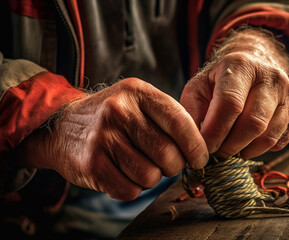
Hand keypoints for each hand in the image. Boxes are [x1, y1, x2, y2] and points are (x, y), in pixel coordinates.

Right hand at [16, 78, 207, 200]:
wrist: (62, 126)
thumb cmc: (111, 116)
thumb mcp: (137, 101)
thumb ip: (167, 117)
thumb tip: (199, 147)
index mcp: (137, 92)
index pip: (178, 121)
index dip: (196, 145)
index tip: (200, 158)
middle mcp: (119, 111)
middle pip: (167, 153)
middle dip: (174, 166)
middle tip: (167, 164)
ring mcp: (103, 138)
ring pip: (150, 176)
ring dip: (152, 178)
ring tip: (141, 166)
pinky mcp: (91, 164)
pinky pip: (129, 190)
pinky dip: (133, 188)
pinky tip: (124, 174)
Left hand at [180, 28, 288, 158]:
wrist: (252, 66)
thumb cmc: (220, 81)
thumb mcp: (199, 87)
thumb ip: (192, 111)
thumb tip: (197, 142)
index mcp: (240, 65)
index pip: (230, 104)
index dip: (215, 132)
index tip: (204, 147)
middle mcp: (270, 75)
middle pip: (253, 123)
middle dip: (230, 146)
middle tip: (217, 152)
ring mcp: (288, 92)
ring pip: (269, 135)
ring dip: (245, 150)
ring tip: (230, 148)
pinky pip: (280, 140)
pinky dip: (261, 149)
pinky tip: (247, 142)